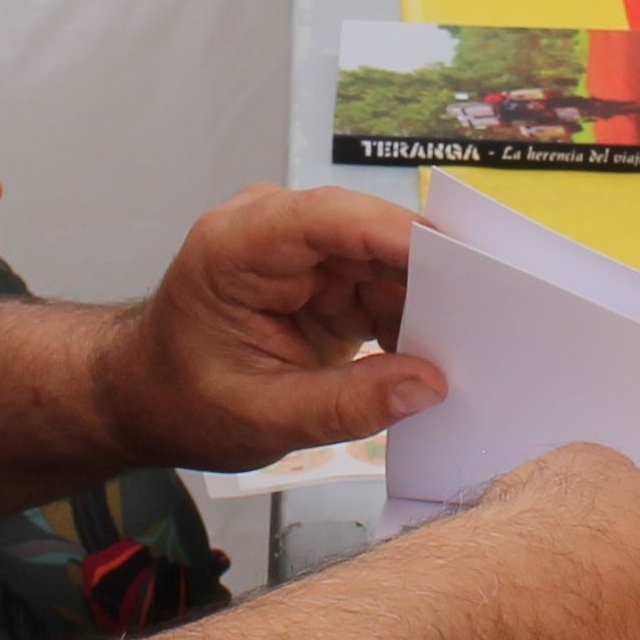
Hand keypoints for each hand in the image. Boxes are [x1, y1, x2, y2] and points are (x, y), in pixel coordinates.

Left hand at [94, 184, 443, 466]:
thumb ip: (344, 406)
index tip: (466, 264)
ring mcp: (301, 250)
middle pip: (372, 235)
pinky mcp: (324, 276)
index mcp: (236, 245)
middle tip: (498, 318)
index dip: (401, 237)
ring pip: (389, 261)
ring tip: (477, 347)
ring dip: (430, 303)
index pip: (332, 219)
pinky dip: (413, 318)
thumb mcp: (258, 419)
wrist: (142, 395)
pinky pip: (384, 285)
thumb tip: (430, 385)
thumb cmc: (178, 399)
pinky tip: (442, 353)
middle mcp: (271, 230)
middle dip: (434, 275)